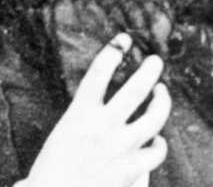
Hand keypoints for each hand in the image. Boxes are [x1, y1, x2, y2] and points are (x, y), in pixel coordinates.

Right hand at [24, 34, 169, 186]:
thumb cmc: (50, 174)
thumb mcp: (62, 137)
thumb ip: (83, 122)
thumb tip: (101, 112)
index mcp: (79, 114)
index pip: (99, 71)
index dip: (113, 50)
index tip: (123, 39)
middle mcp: (103, 125)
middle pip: (136, 87)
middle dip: (150, 70)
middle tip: (155, 61)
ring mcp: (120, 146)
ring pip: (155, 115)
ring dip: (162, 100)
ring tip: (162, 92)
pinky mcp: (131, 168)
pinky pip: (157, 151)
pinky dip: (159, 144)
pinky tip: (158, 141)